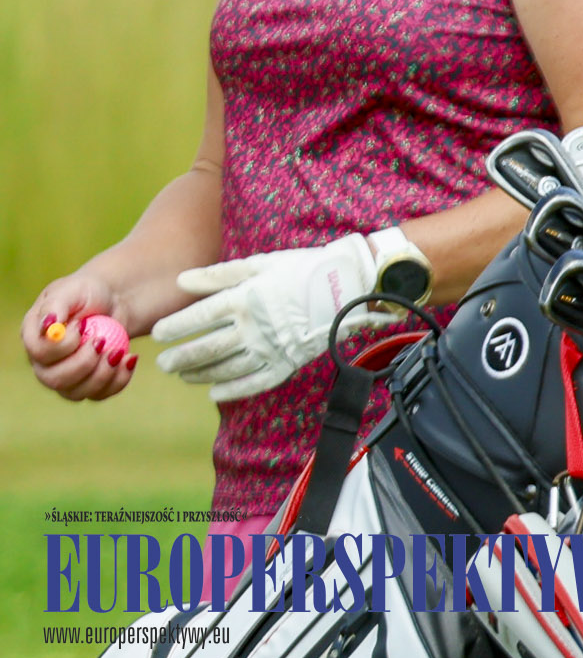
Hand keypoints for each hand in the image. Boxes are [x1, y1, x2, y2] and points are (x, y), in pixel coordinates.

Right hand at [22, 274, 134, 401]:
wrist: (114, 302)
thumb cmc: (88, 292)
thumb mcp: (73, 289)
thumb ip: (56, 305)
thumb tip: (49, 326)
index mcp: (35, 337)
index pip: (40, 353)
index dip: (63, 346)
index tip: (83, 326)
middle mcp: (44, 362)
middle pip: (55, 380)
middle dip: (85, 363)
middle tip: (104, 342)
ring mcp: (65, 376)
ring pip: (76, 393)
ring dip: (103, 374)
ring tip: (120, 350)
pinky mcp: (88, 383)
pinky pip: (99, 394)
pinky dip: (119, 379)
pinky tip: (129, 358)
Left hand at [153, 227, 413, 402]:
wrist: (350, 285)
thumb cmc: (303, 269)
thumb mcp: (260, 264)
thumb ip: (218, 275)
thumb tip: (181, 281)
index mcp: (245, 299)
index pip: (198, 317)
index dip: (174, 327)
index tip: (158, 333)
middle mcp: (253, 328)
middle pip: (206, 349)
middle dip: (180, 358)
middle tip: (163, 363)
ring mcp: (270, 349)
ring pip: (225, 369)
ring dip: (199, 374)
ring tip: (184, 375)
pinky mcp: (286, 363)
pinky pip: (253, 383)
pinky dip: (231, 391)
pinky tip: (213, 393)